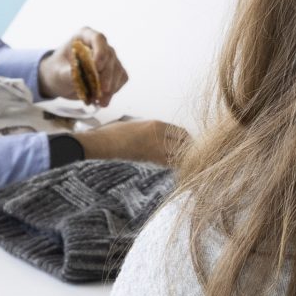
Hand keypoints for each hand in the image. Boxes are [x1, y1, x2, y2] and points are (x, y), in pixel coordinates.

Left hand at [38, 28, 127, 107]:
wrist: (60, 81)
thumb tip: (78, 75)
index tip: (97, 67)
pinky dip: (114, 90)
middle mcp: (99, 45)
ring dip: (112, 86)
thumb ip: (67, 73)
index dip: (100, 52)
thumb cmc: (57, 71)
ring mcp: (108, 58)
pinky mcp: (113, 71)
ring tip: (102, 101)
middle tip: (102, 90)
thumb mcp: (57, 72)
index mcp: (84, 36)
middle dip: (107, 75)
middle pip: (110, 56)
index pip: (98, 38)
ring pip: (117, 68)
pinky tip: (103, 99)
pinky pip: (121, 78)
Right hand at [74, 118, 188, 166]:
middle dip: (190, 150)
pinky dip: (173, 168)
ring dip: (183, 161)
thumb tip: (163, 135)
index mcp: (156, 125)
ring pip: (178, 157)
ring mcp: (155, 152)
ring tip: (186, 165)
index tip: (189, 145)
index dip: (187, 140)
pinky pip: (167, 166)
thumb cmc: (114, 133)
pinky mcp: (149, 164)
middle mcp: (159, 137)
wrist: (101, 144)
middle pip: (184, 145)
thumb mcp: (136, 124)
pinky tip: (174, 171)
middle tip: (193, 157)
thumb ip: (151, 129)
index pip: (181, 132)